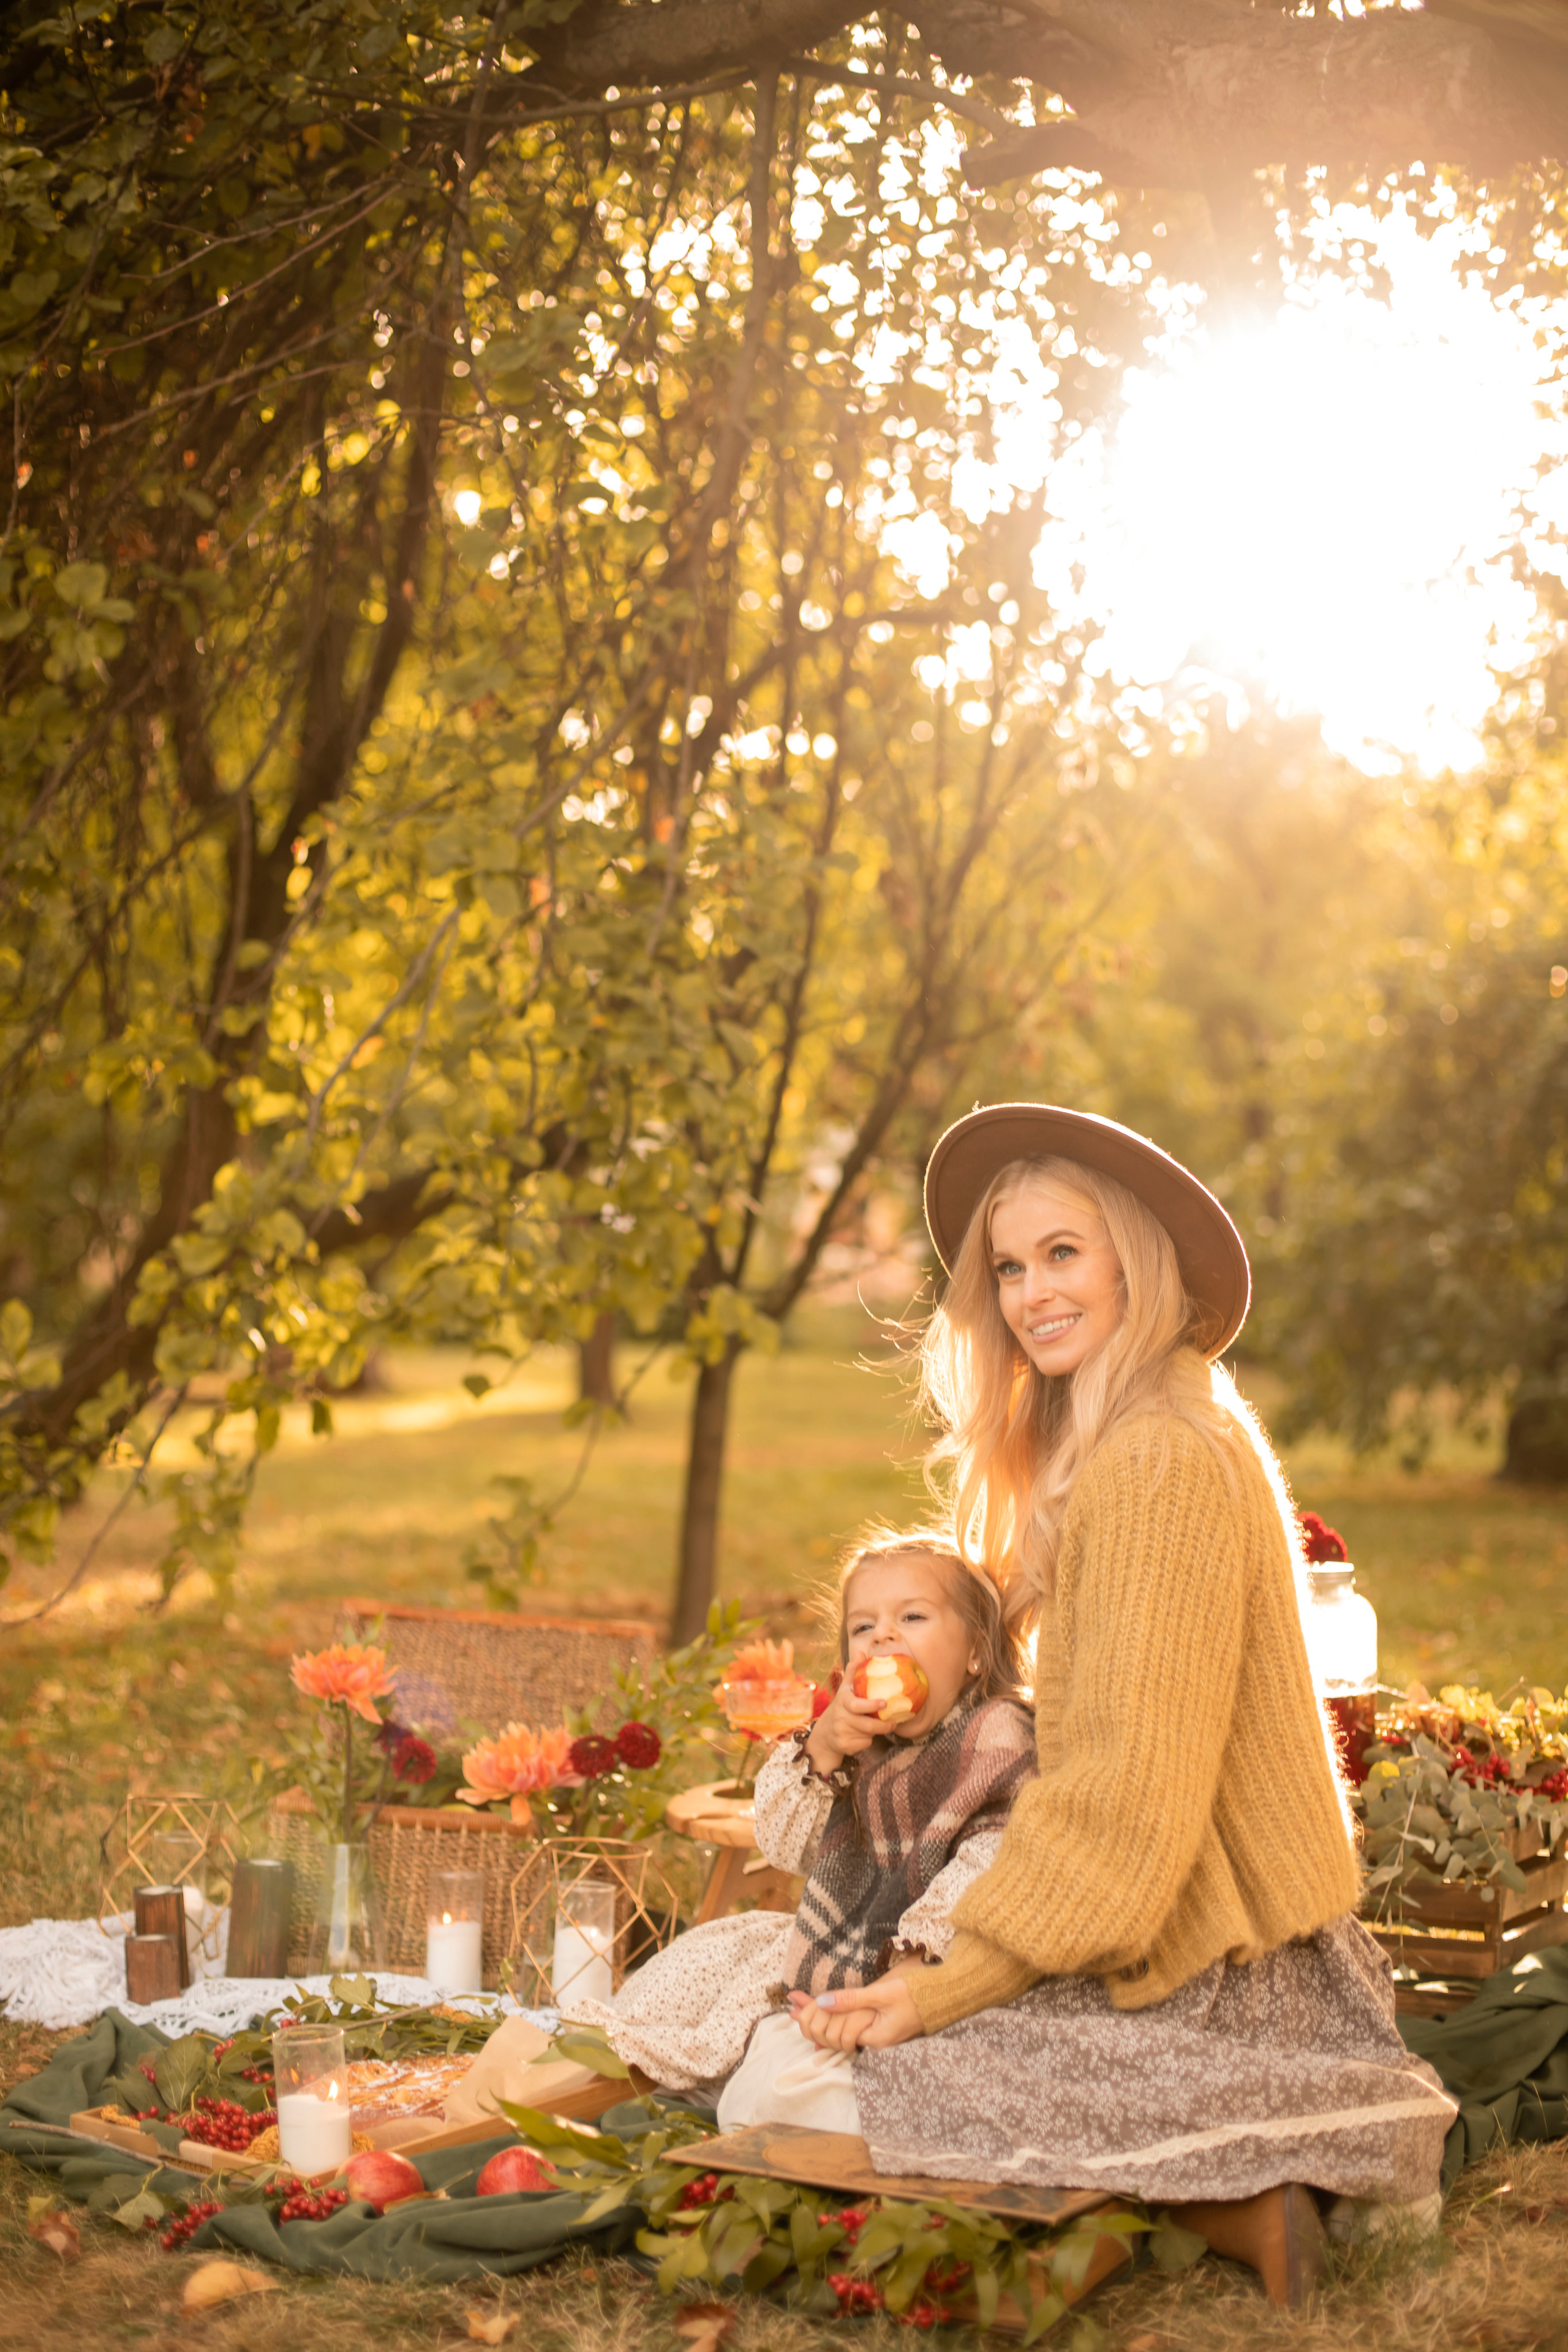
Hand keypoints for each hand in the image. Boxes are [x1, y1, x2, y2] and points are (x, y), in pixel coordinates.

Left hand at [787, 1968, 925, 2051]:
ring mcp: (877, 2037)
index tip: (794, 2001)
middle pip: (834, 2036)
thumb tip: (821, 2001)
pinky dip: (835, 2018)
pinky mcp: (880, 2029)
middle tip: (791, 2004)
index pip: (834, 2032)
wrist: (945, 1994)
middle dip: (812, 2020)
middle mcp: (874, 2042)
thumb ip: (851, 2000)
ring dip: (820, 2019)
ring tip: (798, 2007)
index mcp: (875, 2038)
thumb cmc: (917, 1993)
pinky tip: (821, 2015)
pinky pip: (851, 2027)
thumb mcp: (881, 1994)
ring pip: (840, 2032)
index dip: (814, 2016)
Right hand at [803, 1674, 884, 1775]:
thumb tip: (861, 1652)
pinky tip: (861, 1735)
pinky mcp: (844, 1747)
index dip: (871, 1705)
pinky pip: (865, 1744)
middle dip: (884, 1725)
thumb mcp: (844, 1690)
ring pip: (868, 1735)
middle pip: (868, 1725)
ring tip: (877, 1726)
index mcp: (843, 1702)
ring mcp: (841, 1733)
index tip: (884, 1703)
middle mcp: (840, 1717)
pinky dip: (867, 1741)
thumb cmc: (841, 1707)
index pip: (857, 1705)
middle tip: (893, 1723)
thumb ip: (853, 1671)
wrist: (824, 1734)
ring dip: (875, 1732)